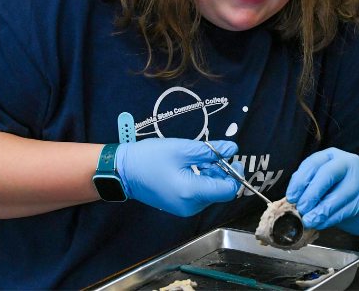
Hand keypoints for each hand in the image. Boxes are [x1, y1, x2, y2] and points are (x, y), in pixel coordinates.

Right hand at [116, 138, 243, 216]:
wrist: (124, 172)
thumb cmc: (149, 158)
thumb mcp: (182, 149)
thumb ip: (210, 151)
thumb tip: (232, 149)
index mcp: (191, 192)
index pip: (227, 190)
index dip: (235, 175)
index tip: (233, 160)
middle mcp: (190, 206)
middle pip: (219, 192)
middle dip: (221, 173)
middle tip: (213, 155)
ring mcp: (184, 209)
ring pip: (210, 193)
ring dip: (211, 176)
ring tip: (199, 160)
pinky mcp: (179, 207)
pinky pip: (198, 196)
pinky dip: (201, 182)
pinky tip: (191, 169)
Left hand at [285, 148, 358, 234]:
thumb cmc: (338, 191)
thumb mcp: (322, 183)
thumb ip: (308, 187)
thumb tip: (293, 200)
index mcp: (331, 156)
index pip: (313, 163)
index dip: (300, 181)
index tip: (291, 197)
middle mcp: (347, 162)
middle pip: (328, 174)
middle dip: (311, 194)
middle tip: (301, 209)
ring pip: (338, 194)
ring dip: (320, 210)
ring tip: (309, 220)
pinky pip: (346, 210)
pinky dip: (330, 219)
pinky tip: (321, 223)